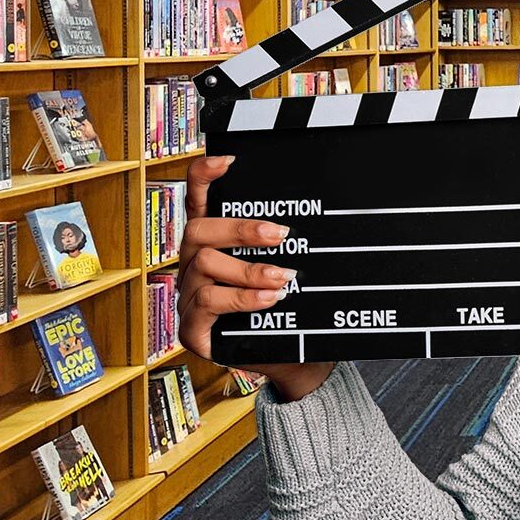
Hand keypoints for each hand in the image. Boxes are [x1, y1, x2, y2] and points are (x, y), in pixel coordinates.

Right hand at [178, 156, 334, 400]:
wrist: (295, 358)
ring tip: (283, 278)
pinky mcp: (193, 329)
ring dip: (248, 269)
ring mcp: (189, 296)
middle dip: (240, 229)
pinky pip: (206, 303)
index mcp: (213, 244)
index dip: (204, 178)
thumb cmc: (291, 308)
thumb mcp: (291, 267)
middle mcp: (194, 265)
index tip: (227, 161)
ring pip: (204, 266)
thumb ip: (288, 243)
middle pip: (198, 231)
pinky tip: (268, 299)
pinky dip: (240, 298)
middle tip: (281, 234)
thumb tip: (329, 210)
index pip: (198, 202)